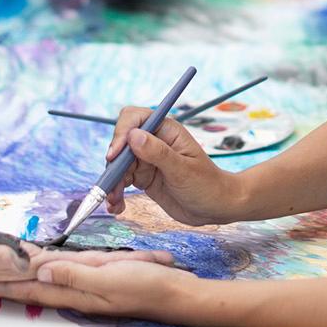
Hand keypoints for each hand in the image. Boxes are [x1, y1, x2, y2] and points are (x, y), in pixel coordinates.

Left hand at [0, 233, 173, 295]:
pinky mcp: (103, 282)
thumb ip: (74, 274)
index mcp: (78, 292)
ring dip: (27, 284)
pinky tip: (48, 275)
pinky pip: (69, 279)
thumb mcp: (108, 276)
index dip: (8, 287)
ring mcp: (91, 289)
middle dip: (10, 288)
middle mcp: (80, 293)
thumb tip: (39, 273)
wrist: (176, 293)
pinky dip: (51, 277)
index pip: (34, 290)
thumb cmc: (146, 284)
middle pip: (38, 290)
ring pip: (52, 284)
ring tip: (6, 281)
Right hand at [105, 109, 242, 225]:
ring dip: (112, 182)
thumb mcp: (183, 170)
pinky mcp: (143, 177)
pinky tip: (117, 206)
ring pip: (118, 164)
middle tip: (111, 186)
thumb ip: (158, 153)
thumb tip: (133, 136)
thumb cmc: (207, 185)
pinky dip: (116, 192)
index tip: (115, 155)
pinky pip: (122, 180)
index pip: (134, 119)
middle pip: (121, 143)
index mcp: (166, 131)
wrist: (215, 208)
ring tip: (113, 201)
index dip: (121, 133)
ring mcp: (147, 160)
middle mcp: (153, 142)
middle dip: (113, 164)